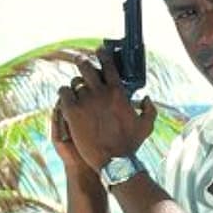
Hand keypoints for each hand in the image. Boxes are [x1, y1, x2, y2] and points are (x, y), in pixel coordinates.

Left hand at [56, 46, 157, 171]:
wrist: (114, 161)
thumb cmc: (131, 144)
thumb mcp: (147, 126)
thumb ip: (149, 109)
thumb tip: (146, 98)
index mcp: (118, 92)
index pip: (108, 65)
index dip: (103, 54)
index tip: (99, 51)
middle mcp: (100, 92)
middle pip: (86, 66)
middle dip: (83, 62)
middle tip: (81, 62)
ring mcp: (85, 101)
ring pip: (74, 81)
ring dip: (74, 83)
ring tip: (74, 87)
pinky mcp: (72, 112)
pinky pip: (63, 93)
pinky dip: (64, 93)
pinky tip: (66, 97)